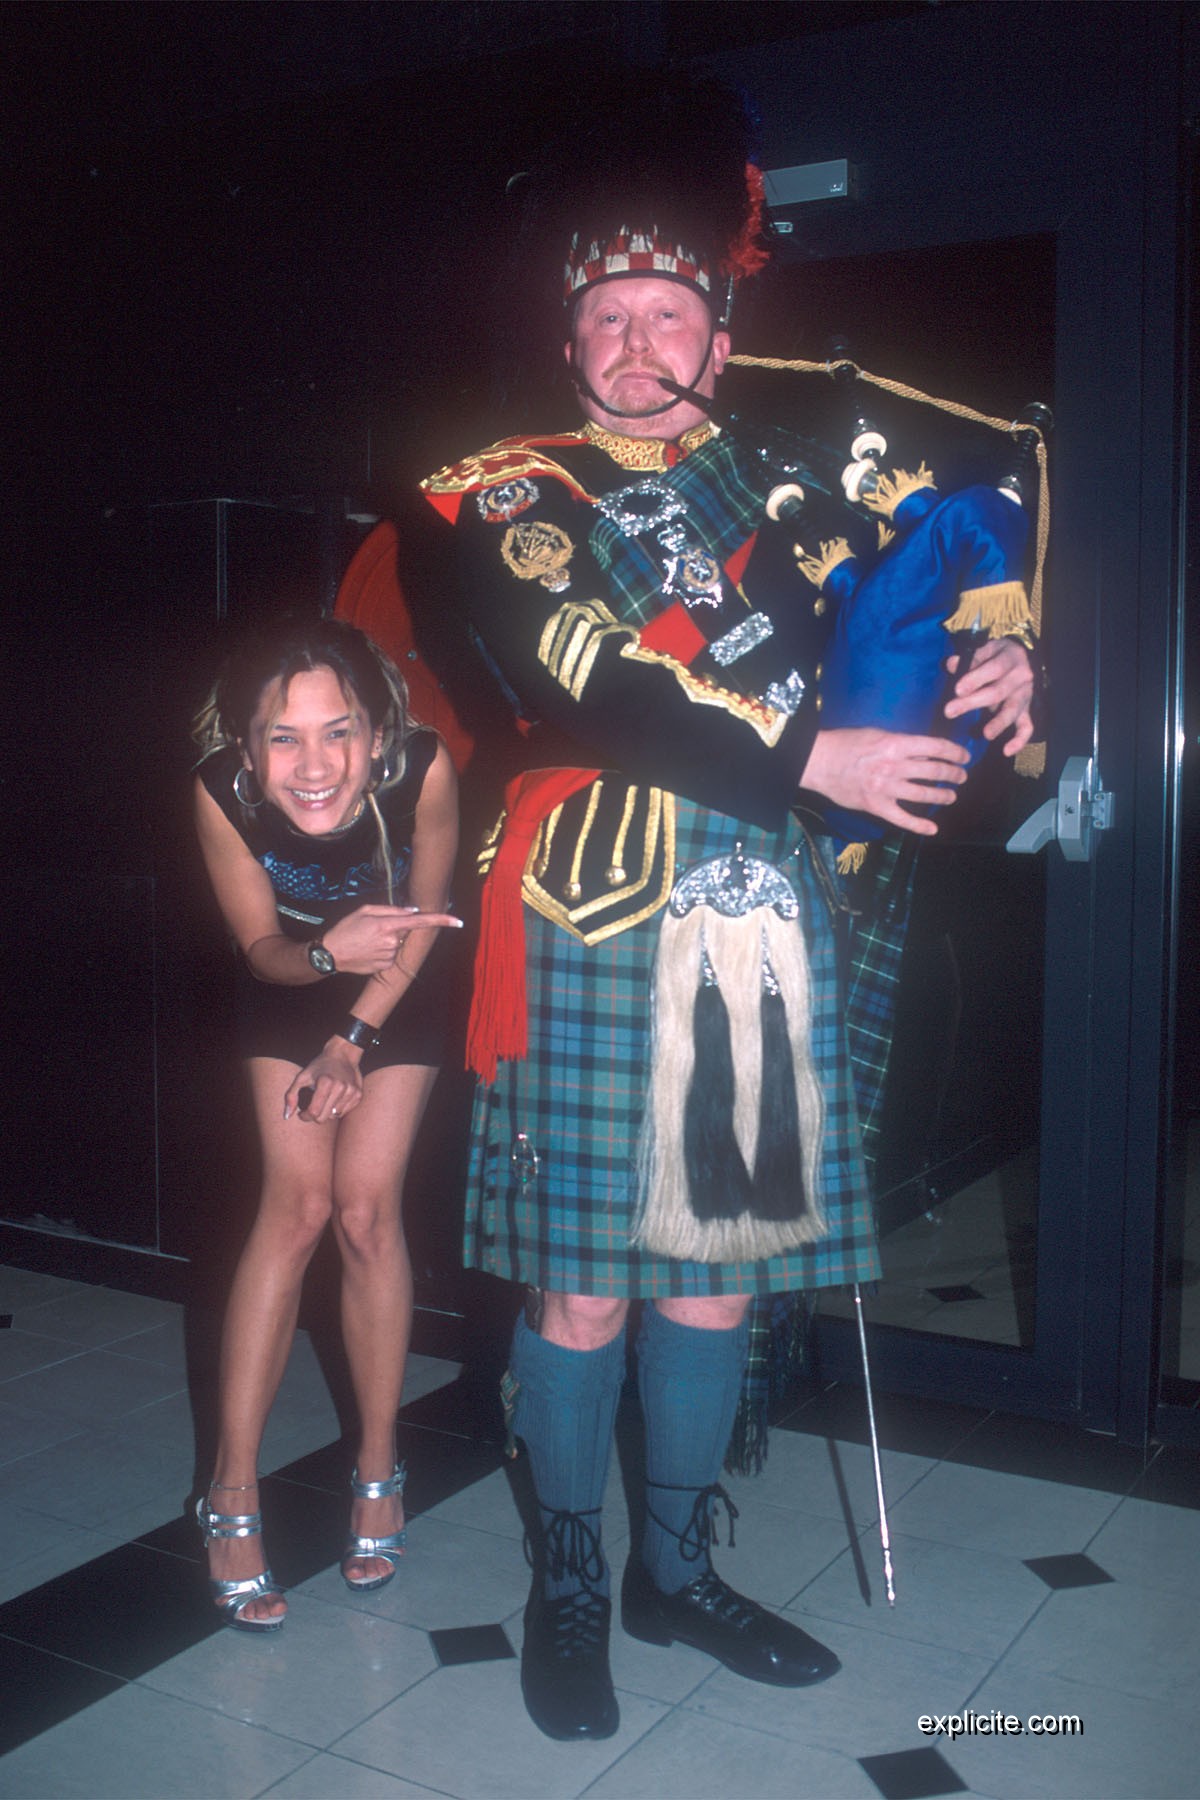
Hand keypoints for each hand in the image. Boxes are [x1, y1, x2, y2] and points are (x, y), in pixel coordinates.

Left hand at [284, 1048, 362, 1123]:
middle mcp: (340, 1087)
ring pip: (334, 1116)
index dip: (305, 1116)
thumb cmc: (319, 1066)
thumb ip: (291, 1096)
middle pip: (324, 1117)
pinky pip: (344, 1112)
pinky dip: (337, 1109)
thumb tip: (287, 1116)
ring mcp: (351, 1091)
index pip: (314, 1112)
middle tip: (313, 1107)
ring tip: (325, 1099)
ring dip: (327, 1111)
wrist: (342, 1055)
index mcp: (325, 1082)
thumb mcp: (301, 1077)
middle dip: (315, 1115)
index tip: (302, 1112)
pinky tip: (335, 1098)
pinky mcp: (358, 1095)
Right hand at [323, 905, 460, 975]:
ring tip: (368, 941)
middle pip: (405, 932)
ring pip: (398, 944)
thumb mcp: (364, 910)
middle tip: (373, 929)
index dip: (441, 920)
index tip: (458, 921)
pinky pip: (391, 955)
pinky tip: (369, 950)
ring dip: (388, 940)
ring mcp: (389, 956)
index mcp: (387, 924)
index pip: (420, 921)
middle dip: (395, 928)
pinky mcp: (386, 966)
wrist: (331, 954)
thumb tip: (412, 911)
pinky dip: (383, 951)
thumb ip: (390, 909)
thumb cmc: (346, 929)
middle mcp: (391, 941)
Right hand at [801, 727, 968, 834]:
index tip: (964, 756)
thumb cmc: (845, 743)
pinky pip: (903, 819)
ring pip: (925, 794)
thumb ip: (901, 743)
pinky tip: (933, 829)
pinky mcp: (876, 806)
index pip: (936, 748)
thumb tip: (923, 750)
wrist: (818, 762)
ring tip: (951, 795)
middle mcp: (895, 767)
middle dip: (953, 774)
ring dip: (943, 795)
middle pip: (935, 771)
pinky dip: (919, 826)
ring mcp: (886, 788)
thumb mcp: (876, 734)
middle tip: (960, 776)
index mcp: (896, 745)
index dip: (955, 752)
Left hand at [944, 638, 1035, 754]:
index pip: (994, 669)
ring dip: (998, 724)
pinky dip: (1019, 740)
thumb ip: (969, 658)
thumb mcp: (984, 650)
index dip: (975, 679)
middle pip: (997, 692)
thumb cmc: (996, 656)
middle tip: (950, 711)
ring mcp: (1025, 695)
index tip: (957, 690)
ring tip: (985, 734)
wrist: (1020, 657)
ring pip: (1012, 710)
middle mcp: (1021, 677)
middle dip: (972, 703)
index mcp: (1010, 658)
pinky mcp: (1026, 710)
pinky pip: (1027, 727)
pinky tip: (1007, 751)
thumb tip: (951, 664)